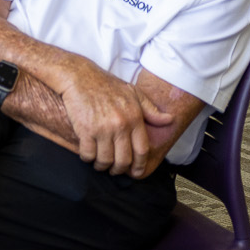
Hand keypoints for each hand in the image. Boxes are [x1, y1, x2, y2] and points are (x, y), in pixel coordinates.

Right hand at [58, 59, 168, 176]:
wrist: (79, 76)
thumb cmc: (106, 85)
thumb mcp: (133, 93)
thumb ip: (151, 110)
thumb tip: (170, 120)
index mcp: (134, 117)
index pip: (142, 150)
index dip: (139, 166)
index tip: (135, 172)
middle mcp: (120, 125)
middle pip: (124, 160)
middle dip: (119, 170)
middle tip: (114, 169)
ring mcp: (102, 128)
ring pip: (105, 160)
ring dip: (102, 166)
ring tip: (100, 162)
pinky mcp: (85, 130)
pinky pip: (88, 154)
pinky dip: (87, 158)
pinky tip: (88, 154)